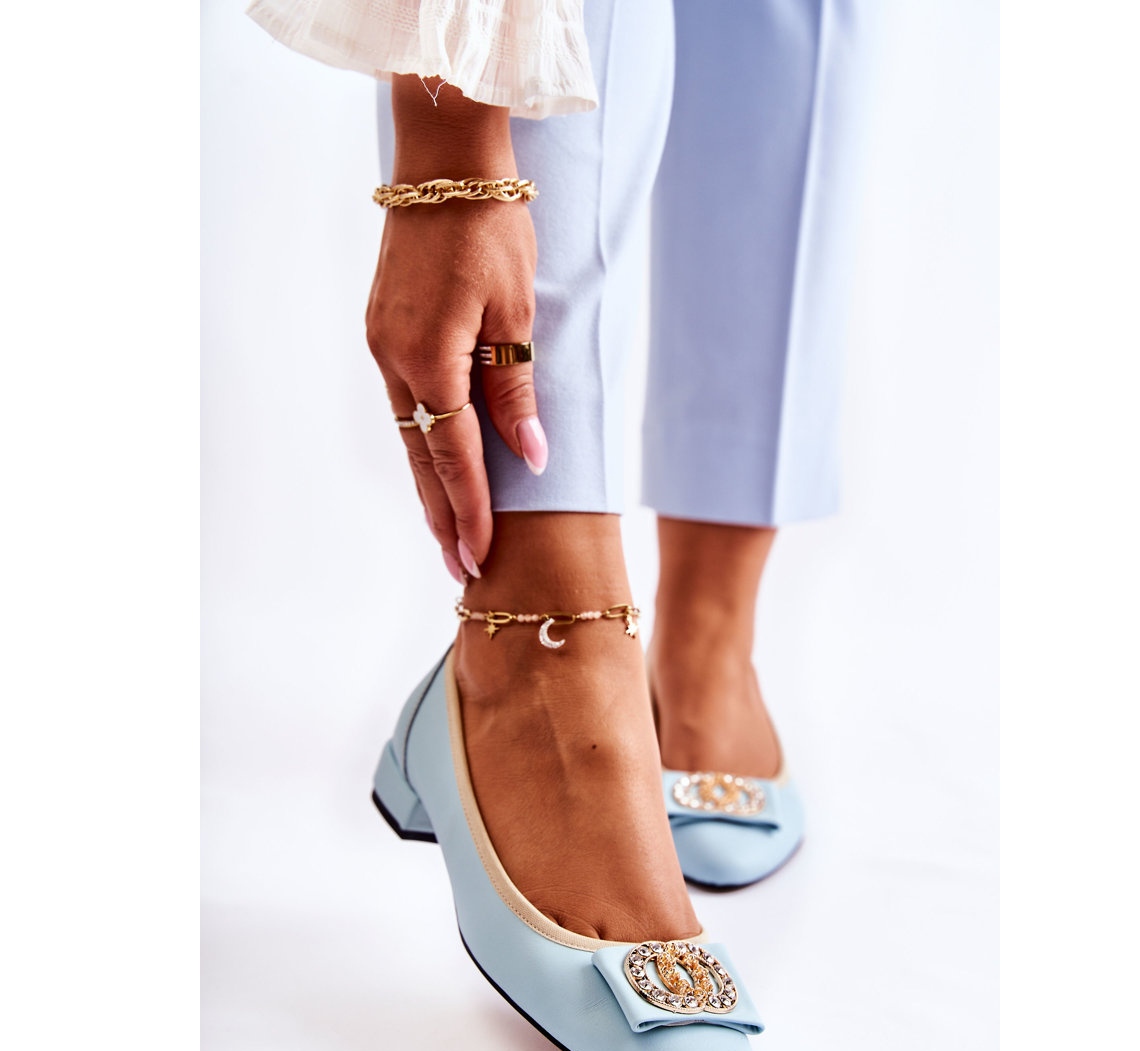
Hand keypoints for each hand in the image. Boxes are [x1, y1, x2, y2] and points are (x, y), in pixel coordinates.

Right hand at [365, 78, 545, 581]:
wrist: (444, 167)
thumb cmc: (491, 232)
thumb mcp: (516, 314)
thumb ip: (516, 391)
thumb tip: (533, 457)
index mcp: (429, 360)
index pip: (455, 457)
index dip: (471, 510)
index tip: (480, 556)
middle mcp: (394, 361)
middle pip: (422, 459)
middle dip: (442, 517)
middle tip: (459, 569)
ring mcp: (382, 348)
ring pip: (409, 436)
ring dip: (431, 487)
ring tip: (450, 534)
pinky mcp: (383, 334)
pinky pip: (405, 405)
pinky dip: (423, 445)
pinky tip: (436, 469)